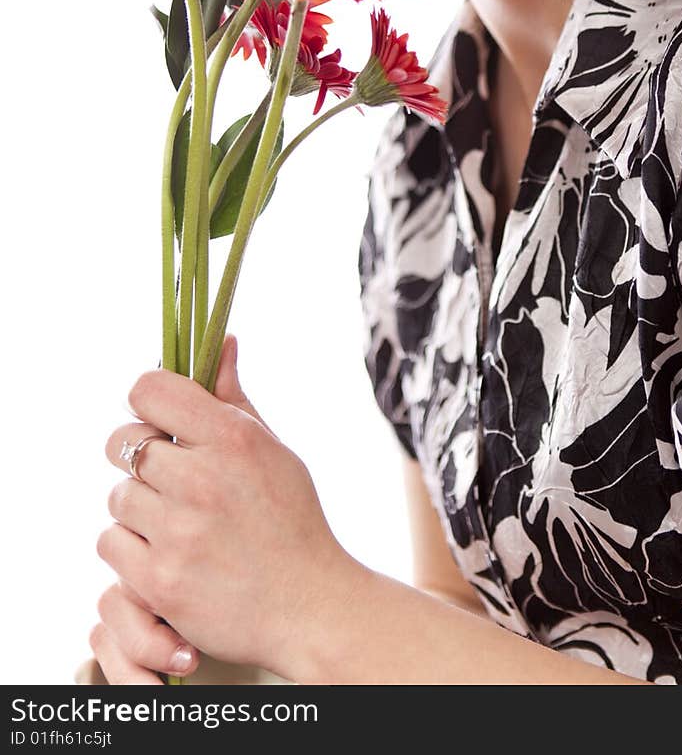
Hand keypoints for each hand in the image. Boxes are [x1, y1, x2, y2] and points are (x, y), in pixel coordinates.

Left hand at [92, 335, 353, 679]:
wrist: (308, 605)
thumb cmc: (291, 520)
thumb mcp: (272, 449)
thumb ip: (234, 397)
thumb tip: (222, 340)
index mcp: (232, 438)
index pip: (149, 390)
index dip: (147, 400)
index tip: (159, 420)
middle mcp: (201, 479)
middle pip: (123, 443)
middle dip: (139, 457)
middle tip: (167, 477)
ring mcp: (178, 532)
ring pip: (117, 496)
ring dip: (138, 507)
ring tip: (176, 522)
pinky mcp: (159, 580)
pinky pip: (110, 543)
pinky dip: (130, 549)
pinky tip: (164, 553)